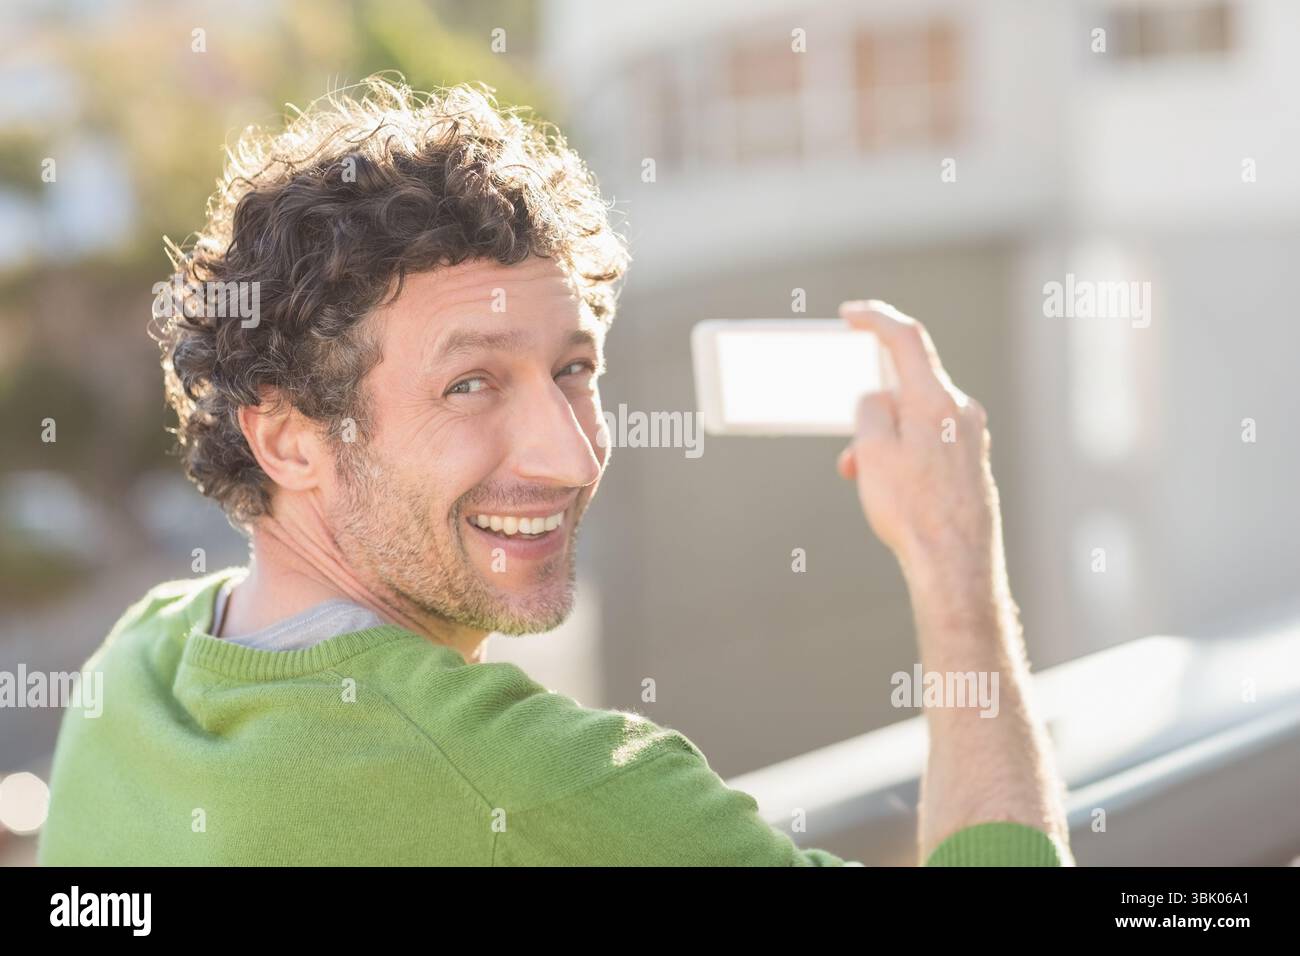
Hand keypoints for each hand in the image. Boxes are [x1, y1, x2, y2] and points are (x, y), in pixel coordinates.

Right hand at [835, 300, 1000, 602]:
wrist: (956, 563)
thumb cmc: (912, 509)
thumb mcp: (871, 452)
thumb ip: (870, 411)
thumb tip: (879, 398)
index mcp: (935, 399)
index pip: (905, 339)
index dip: (875, 319)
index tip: (851, 314)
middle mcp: (961, 411)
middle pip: (908, 387)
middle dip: (871, 409)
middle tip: (849, 445)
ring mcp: (972, 438)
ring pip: (917, 420)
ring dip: (884, 440)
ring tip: (863, 478)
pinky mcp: (973, 463)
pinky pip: (932, 443)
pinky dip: (905, 453)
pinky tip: (892, 489)